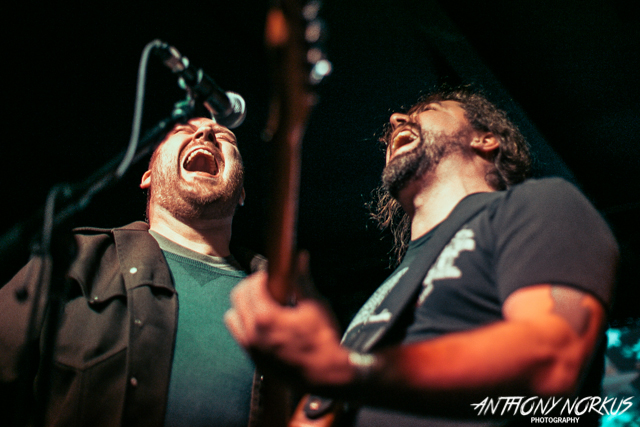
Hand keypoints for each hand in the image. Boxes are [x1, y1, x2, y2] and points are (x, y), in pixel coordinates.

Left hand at [225, 270, 354, 389]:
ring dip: (243, 307)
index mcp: (266, 317)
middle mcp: (252, 333)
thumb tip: (301, 257)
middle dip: (250, 287)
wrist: (325, 375)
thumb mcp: (315, 305)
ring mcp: (251, 348)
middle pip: (237, 298)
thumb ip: (302, 280)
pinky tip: (265, 324)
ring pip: (232, 317)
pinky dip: (246, 325)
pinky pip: (239, 335)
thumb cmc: (323, 340)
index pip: (251, 285)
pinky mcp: (253, 360)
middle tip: (268, 287)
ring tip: (263, 305)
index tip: (273, 276)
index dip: (262, 276)